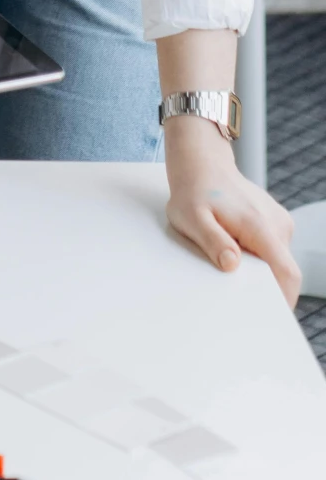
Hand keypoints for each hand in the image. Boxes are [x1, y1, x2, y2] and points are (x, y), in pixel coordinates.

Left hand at [164, 120, 300, 305]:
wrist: (201, 163)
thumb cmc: (194, 191)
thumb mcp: (191, 218)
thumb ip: (212, 241)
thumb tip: (231, 264)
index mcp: (261, 225)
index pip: (288, 273)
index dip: (283, 300)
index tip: (267, 316)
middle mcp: (276, 223)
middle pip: (283, 270)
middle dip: (264, 286)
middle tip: (236, 288)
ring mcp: (278, 222)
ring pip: (277, 261)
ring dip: (259, 269)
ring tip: (229, 259)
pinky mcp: (274, 223)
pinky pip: (272, 250)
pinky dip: (258, 257)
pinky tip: (235, 247)